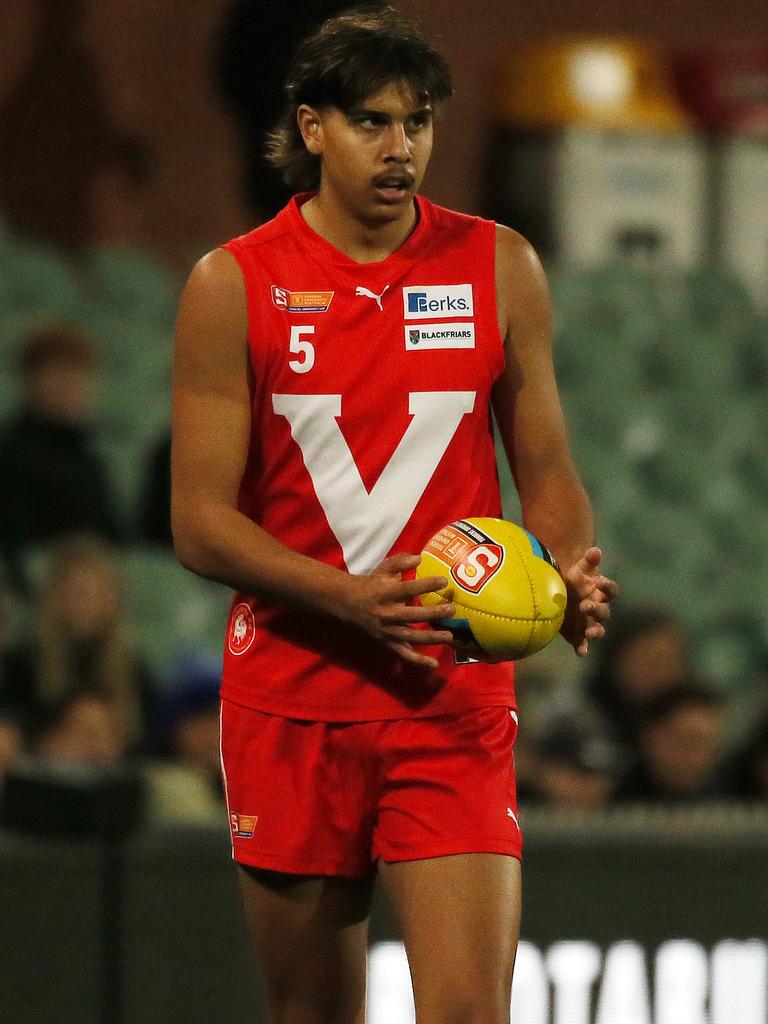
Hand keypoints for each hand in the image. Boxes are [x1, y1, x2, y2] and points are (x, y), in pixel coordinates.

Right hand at [340, 553, 455, 669]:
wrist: (347, 603)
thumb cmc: (370, 584)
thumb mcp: (383, 569)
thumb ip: (400, 562)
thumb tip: (420, 558)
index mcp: (386, 593)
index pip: (408, 589)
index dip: (426, 584)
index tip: (443, 581)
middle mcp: (387, 613)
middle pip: (413, 615)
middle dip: (433, 613)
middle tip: (452, 609)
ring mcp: (388, 631)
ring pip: (411, 637)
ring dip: (431, 638)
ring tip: (449, 636)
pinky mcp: (388, 642)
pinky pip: (404, 654)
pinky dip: (418, 661)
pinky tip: (433, 665)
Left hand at [559, 547, 617, 656]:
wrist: (561, 591)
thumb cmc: (574, 578)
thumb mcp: (580, 568)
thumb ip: (589, 561)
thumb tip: (595, 550)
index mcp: (601, 592)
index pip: (611, 590)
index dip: (607, 586)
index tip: (599, 582)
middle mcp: (599, 609)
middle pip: (604, 612)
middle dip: (596, 609)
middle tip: (584, 606)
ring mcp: (589, 623)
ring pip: (598, 630)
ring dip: (595, 632)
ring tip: (589, 633)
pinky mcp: (578, 634)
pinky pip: (582, 643)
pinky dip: (583, 648)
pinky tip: (580, 652)